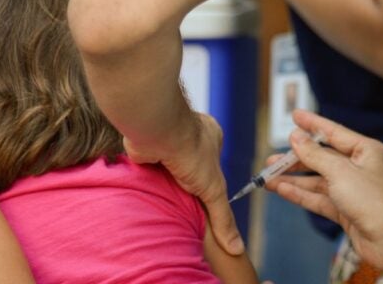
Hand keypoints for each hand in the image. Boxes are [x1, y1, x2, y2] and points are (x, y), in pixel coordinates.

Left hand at [123, 111, 244, 254]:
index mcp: (210, 136)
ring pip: (167, 170)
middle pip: (188, 170)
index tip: (203, 203)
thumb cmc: (191, 151)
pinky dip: (148, 184)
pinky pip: (148, 169)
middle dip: (185, 189)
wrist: (156, 132)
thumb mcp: (214, 190)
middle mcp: (187, 136)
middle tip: (183, 211)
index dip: (208, 186)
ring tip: (164, 209)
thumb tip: (237, 249)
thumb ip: (223, 218)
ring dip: (165, 187)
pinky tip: (148, 197)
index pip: (212, 167)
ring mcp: (165, 141)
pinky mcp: (146, 147)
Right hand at [266, 110, 382, 269]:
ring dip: (293, 179)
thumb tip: (297, 138)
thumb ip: (315, 154)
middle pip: (322, 158)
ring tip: (268, 177)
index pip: (334, 132)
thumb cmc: (374, 201)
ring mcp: (353, 191)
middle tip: (272, 159)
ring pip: (318, 181)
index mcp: (367, 151)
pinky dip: (301, 194)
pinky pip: (320, 198)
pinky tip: (281, 190)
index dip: (312, 124)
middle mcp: (361, 168)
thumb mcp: (340, 171)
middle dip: (296, 159)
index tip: (295, 115)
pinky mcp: (347, 211)